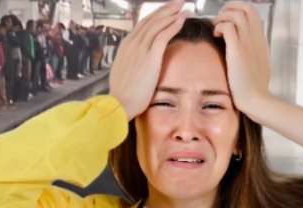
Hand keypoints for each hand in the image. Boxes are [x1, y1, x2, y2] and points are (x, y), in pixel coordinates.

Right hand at [109, 0, 186, 119]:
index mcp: (125, 47)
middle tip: (177, 3)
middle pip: (151, 20)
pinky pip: (164, 35)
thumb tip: (136, 63)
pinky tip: (182, 19)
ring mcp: (140, 49)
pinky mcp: (150, 56)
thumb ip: (130, 63)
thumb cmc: (122, 94)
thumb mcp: (122, 73)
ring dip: (172, 13)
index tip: (165, 11)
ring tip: (183, 7)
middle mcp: (132, 44)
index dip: (155, 16)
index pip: (142, 25)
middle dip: (165, 9)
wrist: (119, 103)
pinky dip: (174, 25)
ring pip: (158, 24)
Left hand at [213, 2, 271, 116]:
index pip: (253, 13)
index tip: (227, 18)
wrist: (256, 100)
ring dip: (223, 16)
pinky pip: (228, 27)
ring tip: (217, 27)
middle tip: (220, 18)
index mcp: (260, 40)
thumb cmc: (253, 87)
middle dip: (230, 7)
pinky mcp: (238, 51)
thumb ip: (251, 53)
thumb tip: (242, 49)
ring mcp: (248, 43)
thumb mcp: (256, 66)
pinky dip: (220, 26)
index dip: (238, 10)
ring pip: (237, 14)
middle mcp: (256, 38)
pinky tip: (216, 35)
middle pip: (247, 8)